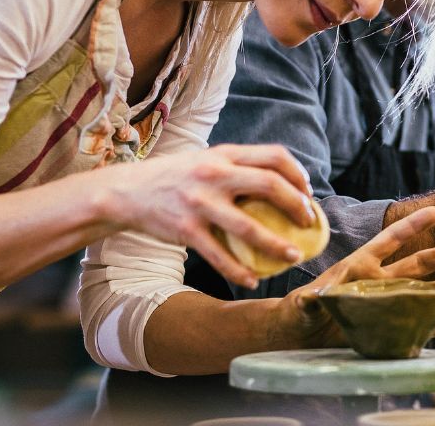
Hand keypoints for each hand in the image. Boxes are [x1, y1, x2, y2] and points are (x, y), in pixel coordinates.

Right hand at [102, 143, 314, 287]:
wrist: (126, 191)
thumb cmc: (175, 178)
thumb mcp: (206, 161)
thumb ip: (236, 167)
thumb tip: (280, 184)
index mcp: (223, 154)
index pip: (274, 156)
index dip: (298, 174)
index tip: (307, 191)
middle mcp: (213, 174)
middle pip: (269, 185)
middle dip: (297, 205)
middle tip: (308, 222)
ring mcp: (199, 202)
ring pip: (249, 227)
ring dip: (277, 245)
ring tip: (294, 256)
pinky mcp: (185, 230)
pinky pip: (219, 255)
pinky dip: (239, 271)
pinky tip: (253, 280)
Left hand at [273, 206, 434, 348]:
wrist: (298, 335)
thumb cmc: (297, 312)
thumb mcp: (300, 305)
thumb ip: (309, 301)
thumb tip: (309, 299)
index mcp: (360, 266)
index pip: (390, 241)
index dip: (413, 226)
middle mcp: (378, 282)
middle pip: (416, 265)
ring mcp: (384, 305)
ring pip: (420, 292)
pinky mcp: (385, 330)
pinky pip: (413, 326)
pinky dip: (429, 326)